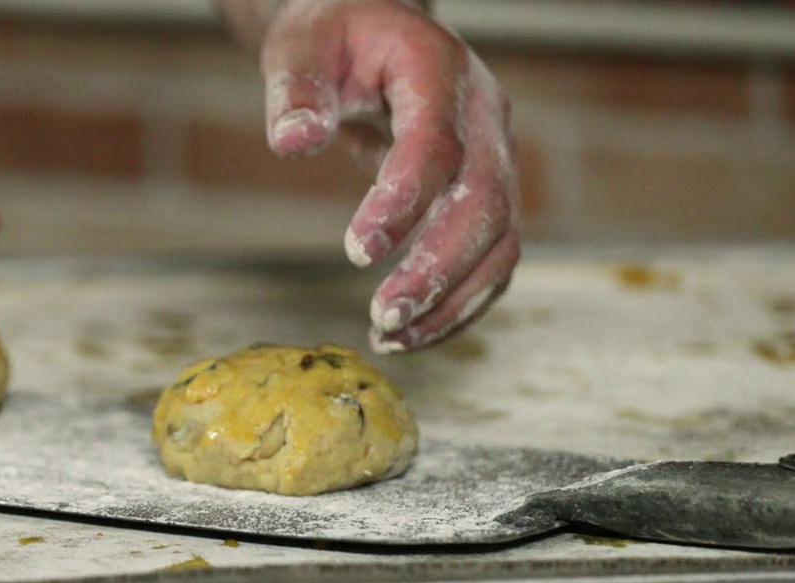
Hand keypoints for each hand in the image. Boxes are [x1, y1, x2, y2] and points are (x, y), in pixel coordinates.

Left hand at [259, 0, 519, 351]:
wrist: (375, 33)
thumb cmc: (336, 38)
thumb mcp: (302, 46)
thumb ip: (295, 90)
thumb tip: (293, 140)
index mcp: (439, 70)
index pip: (435, 145)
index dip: (403, 201)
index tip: (357, 251)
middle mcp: (484, 116)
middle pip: (485, 204)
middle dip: (438, 270)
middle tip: (384, 316)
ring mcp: (496, 158)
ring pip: (501, 242)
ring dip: (453, 300)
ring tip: (391, 337)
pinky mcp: (489, 195)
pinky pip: (492, 258)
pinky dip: (458, 303)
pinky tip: (411, 332)